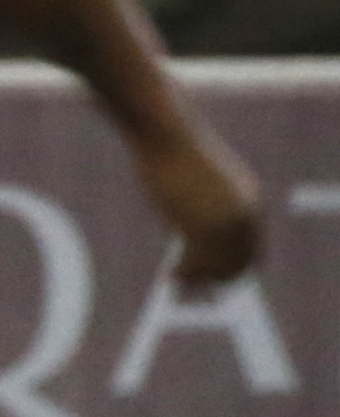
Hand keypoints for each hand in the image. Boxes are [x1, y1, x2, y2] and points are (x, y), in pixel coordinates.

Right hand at [135, 119, 261, 287]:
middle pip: (238, 262)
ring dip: (199, 278)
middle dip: (215, 277)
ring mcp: (226, 222)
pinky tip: (171, 275)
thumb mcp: (197, 181)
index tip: (207, 278)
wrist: (166, 134)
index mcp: (251, 202)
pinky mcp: (204, 225)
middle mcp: (246, 215)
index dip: (229, 267)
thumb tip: (189, 229)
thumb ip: (202, 204)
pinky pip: (199, 262)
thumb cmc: (174, 151)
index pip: (251, 249)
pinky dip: (187, 274)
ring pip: (220, 266)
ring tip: (177, 279)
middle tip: (187, 282)